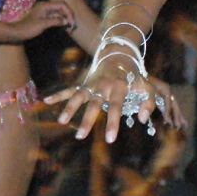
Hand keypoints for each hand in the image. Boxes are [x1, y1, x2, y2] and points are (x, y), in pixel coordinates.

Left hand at [12, 1, 74, 39]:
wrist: (16, 33)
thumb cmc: (28, 28)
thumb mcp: (43, 24)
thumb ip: (55, 21)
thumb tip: (66, 21)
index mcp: (45, 5)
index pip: (62, 5)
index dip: (69, 12)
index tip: (71, 22)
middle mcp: (46, 7)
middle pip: (62, 8)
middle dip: (69, 15)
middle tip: (73, 25)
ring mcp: (45, 12)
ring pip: (59, 13)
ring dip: (65, 19)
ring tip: (70, 28)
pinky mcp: (44, 18)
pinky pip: (56, 17)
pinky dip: (61, 22)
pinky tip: (64, 27)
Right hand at [44, 53, 180, 141]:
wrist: (120, 55)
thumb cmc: (134, 76)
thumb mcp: (147, 86)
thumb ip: (149, 102)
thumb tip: (141, 119)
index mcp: (120, 86)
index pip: (117, 106)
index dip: (113, 122)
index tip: (110, 140)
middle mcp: (104, 85)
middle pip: (94, 103)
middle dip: (87, 119)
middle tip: (80, 136)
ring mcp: (92, 84)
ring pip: (79, 95)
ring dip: (70, 107)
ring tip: (61, 121)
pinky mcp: (84, 83)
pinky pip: (70, 89)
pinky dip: (58, 94)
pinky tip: (47, 101)